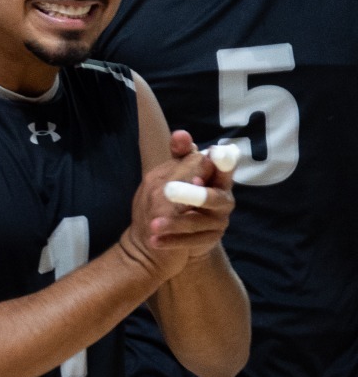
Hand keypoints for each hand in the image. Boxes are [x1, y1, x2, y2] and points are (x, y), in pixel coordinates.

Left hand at [123, 129, 235, 281]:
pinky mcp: (209, 240)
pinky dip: (171, 241)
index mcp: (216, 178)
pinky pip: (190, 241)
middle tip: (168, 192)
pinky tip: (154, 240)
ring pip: (198, 222)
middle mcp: (222, 199)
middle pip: (213, 197)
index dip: (219, 164)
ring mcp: (218, 221)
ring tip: (153, 224)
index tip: (209, 157)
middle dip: (194, 195)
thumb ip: (181, 154)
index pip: (223, 168)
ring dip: (175, 223)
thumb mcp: (175, 172)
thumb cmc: (177, 193)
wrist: (174, 229)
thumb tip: (181, 134)